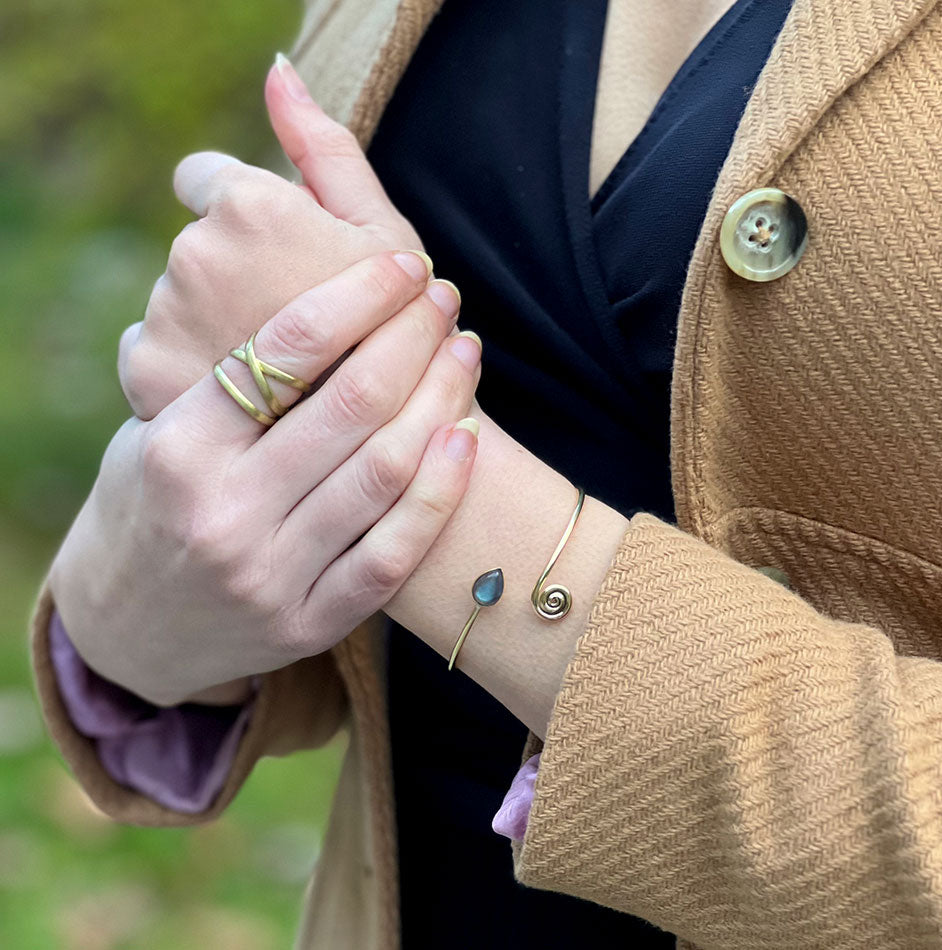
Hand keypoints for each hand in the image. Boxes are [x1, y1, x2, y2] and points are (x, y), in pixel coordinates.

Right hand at [50, 252, 481, 705]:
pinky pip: (394, 552)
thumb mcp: (153, 434)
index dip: (358, 296)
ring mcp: (271, 576)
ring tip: (464, 351)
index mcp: (180, 448)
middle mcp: (225, 513)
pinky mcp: (310, 622)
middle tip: (442, 298)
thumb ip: (220, 376)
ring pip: (384, 471)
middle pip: (350, 404)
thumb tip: (300, 283)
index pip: (285, 351)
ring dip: (440, 398)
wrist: (129, 628)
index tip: (402, 265)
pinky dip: (439, 490)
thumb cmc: (150, 505)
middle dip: (411, 336)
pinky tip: (465, 436)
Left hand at [122, 56, 423, 420]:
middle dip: (236, 273)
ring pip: (176, 301)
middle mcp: (192, 254)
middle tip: (292, 319)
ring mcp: (166, 319)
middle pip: (196, 244)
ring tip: (276, 366)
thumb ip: (325, 150)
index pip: (207, 179)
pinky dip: (192, 367)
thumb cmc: (400, 331)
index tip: (279, 257)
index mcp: (250, 207)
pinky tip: (247, 392)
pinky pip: (156, 349)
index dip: (247, 216)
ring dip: (214, 322)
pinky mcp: (149, 376)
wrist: (387, 441)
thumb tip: (278, 73)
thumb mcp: (382, 233)